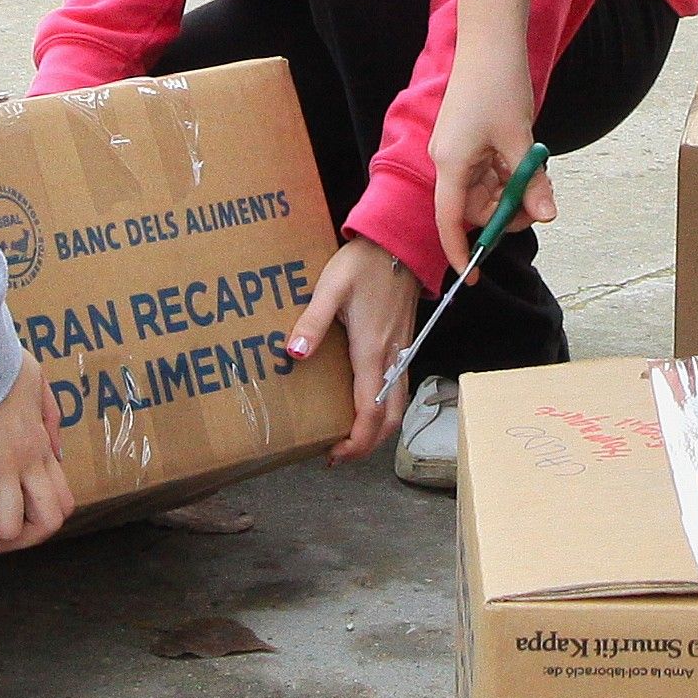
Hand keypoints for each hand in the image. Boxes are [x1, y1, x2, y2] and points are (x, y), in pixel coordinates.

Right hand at [0, 385, 72, 556]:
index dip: (39, 526)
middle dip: (15, 541)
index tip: (12, 519)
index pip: (63, 504)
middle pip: (46, 525)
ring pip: (4, 526)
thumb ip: (50, 417)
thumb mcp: (39, 385)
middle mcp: (29, 463)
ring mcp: (3, 467)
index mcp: (43, 448)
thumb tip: (53, 450)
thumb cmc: (2, 363)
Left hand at [281, 237, 422, 463]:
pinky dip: (386, 408)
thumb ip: (312, 322)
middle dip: (369, 444)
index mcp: (372, 351)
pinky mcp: (403, 344)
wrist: (399, 244)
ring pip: (399, 405)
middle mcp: (392, 357)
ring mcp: (402, 351)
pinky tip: (367, 404)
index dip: (357, 441)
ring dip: (379, 428)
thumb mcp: (331, 287)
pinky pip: (400, 388)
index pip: (371, 412)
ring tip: (351, 436)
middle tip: (340, 454)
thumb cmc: (364, 263)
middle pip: (391, 418)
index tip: (336, 454)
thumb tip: (294, 353)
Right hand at [432, 0, 556, 271]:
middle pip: (472, 208)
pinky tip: (526, 161)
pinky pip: (488, 172)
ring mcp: (459, 150)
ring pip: (484, 191)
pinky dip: (508, 175)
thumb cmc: (499, 85)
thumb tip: (547, 215)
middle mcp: (449, 160)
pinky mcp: (469, 140)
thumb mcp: (521, 140)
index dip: (460, 251)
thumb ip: (531, 181)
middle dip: (504, 214)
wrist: (491, 41)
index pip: (449, 221)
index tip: (474, 277)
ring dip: (511, 192)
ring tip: (537, 173)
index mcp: (451, 163)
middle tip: (539, 205)